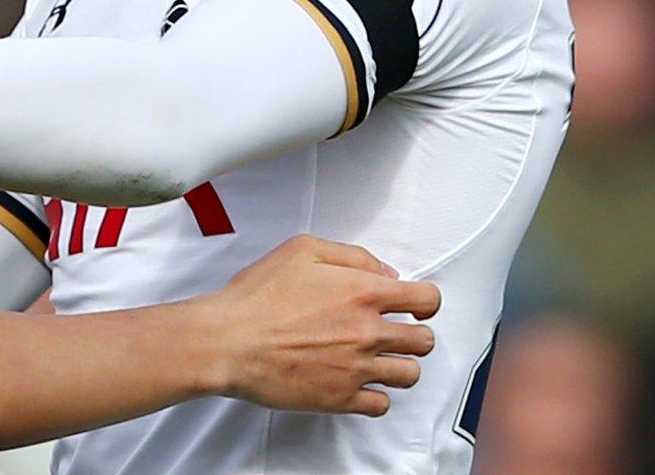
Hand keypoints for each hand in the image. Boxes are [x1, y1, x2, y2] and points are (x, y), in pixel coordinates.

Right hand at [196, 235, 438, 416]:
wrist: (228, 341)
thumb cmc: (256, 296)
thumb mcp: (301, 250)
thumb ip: (352, 256)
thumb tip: (385, 272)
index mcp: (363, 293)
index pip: (427, 299)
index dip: (425, 302)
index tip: (416, 307)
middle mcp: (368, 332)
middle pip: (425, 340)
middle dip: (415, 334)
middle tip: (396, 334)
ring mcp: (357, 368)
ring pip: (410, 374)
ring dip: (400, 365)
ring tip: (380, 360)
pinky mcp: (341, 398)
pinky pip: (381, 404)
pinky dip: (376, 396)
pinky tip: (360, 383)